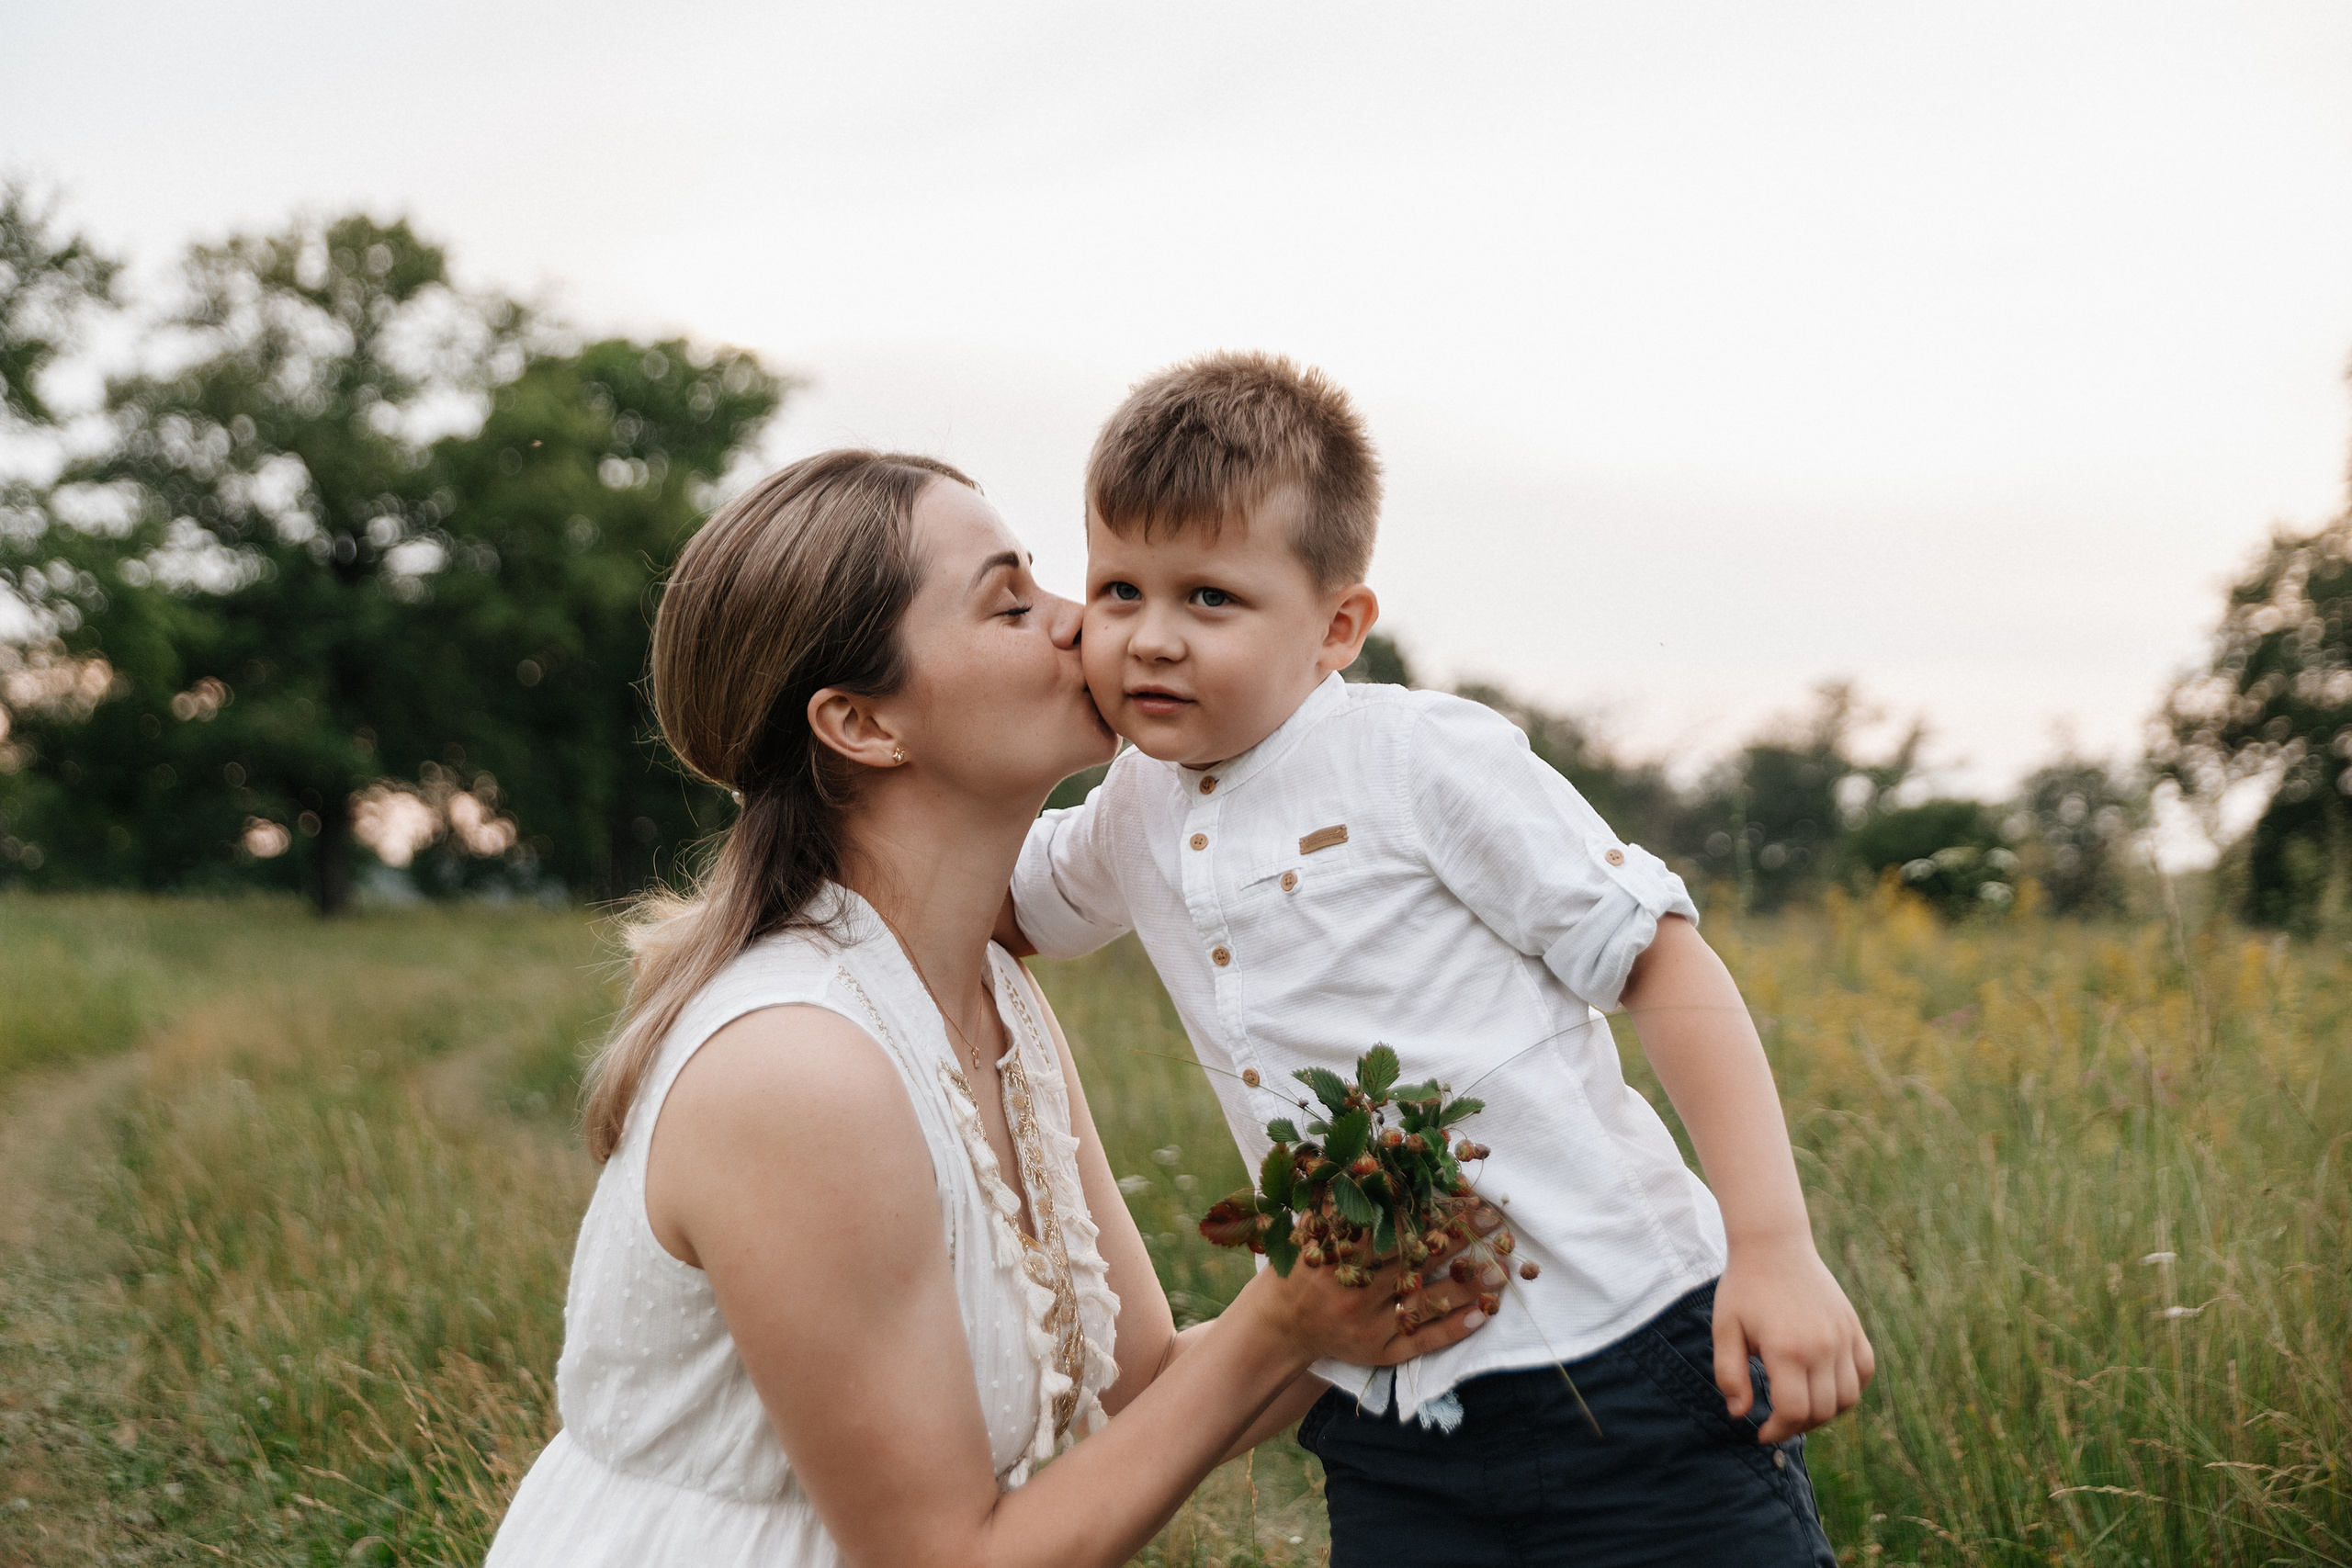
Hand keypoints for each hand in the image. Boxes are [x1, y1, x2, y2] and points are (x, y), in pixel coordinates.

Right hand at [1242, 1202, 1505, 1369]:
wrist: (1279, 1328)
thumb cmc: (1303, 1268)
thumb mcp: (1312, 1227)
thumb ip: (1339, 1196)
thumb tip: (1376, 1158)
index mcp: (1341, 1252)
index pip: (1396, 1224)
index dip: (1434, 1209)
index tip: (1466, 1194)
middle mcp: (1358, 1288)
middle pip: (1418, 1259)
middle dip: (1460, 1239)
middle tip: (1495, 1223)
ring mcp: (1370, 1323)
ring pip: (1426, 1302)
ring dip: (1467, 1285)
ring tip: (1503, 1268)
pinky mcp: (1378, 1352)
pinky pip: (1422, 1342)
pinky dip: (1454, 1329)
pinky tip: (1484, 1314)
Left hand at [1712, 1237, 1873, 1442]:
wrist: (1774, 1245)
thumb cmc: (1744, 1288)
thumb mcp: (1724, 1330)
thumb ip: (1729, 1375)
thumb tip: (1740, 1414)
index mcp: (1787, 1349)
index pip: (1793, 1412)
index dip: (1777, 1431)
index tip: (1761, 1433)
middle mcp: (1822, 1346)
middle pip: (1822, 1411)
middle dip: (1797, 1425)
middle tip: (1777, 1421)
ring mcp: (1843, 1337)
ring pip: (1848, 1398)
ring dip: (1825, 1412)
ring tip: (1800, 1406)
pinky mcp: (1854, 1327)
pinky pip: (1864, 1372)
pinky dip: (1850, 1388)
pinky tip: (1825, 1386)